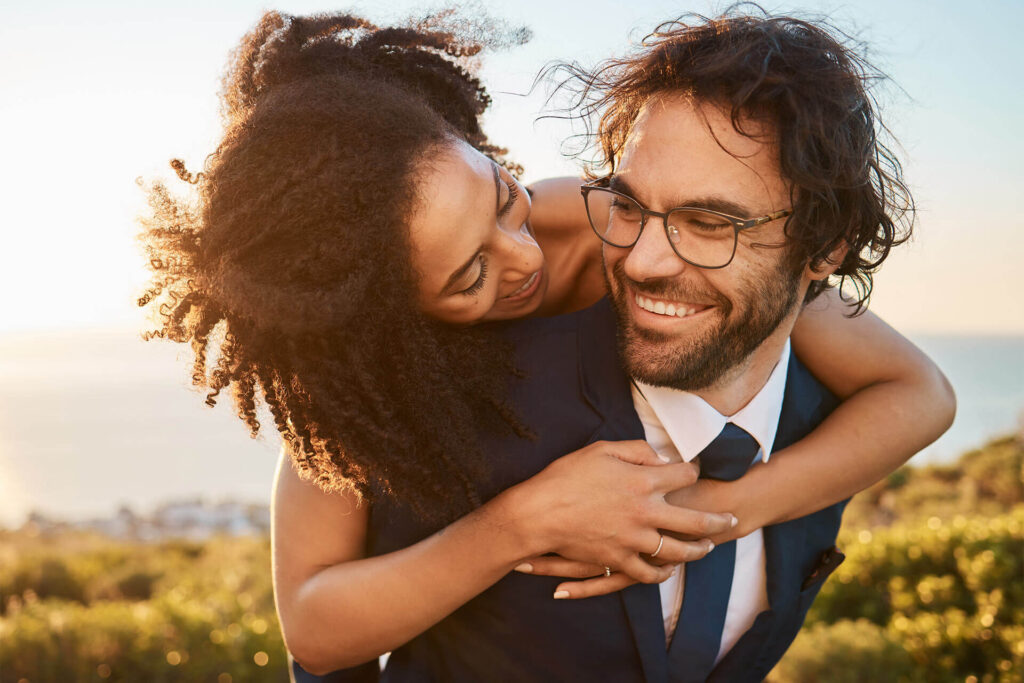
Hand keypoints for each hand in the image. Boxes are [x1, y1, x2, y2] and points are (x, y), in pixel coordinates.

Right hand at [502, 440, 734, 585]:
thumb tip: (661, 456)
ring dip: (697, 550)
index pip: (684, 476)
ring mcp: (634, 540)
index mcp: (643, 482)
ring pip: (678, 550)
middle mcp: (646, 512)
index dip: (693, 471)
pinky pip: (648, 572)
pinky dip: (662, 573)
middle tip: (732, 521)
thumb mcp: (602, 450)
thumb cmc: (566, 476)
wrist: (539, 513)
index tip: (695, 471)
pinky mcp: (618, 560)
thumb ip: (636, 451)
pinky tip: (669, 570)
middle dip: (718, 520)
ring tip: (708, 548)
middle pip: (695, 520)